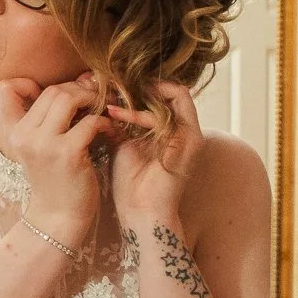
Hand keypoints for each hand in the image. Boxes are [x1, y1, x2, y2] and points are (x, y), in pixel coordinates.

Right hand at [0, 74, 107, 244]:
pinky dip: (105, 122)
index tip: (60, 94)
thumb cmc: (55, 179)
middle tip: (96, 99)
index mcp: (13, 132)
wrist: (58, 217)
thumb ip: (47, 118)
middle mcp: (24, 135)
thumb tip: (78, 80)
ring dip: (92, 100)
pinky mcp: (68, 153)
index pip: (8, 88)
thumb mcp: (39, 147)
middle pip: (52, 90)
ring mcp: (44, 143)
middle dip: (78, 90)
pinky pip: (90, 121)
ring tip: (104, 110)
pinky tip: (110, 131)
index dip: (31, 83)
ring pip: (68, 98)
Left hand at [106, 81, 204, 222]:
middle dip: (145, 84)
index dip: (144, 85)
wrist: (141, 214)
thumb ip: (124, 122)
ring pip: (175, 95)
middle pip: (177, 89)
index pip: (170, 93)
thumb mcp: (124, 144)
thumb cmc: (131, 184)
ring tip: (114, 97)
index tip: (115, 84)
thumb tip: (106, 100)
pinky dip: (137, 114)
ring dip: (141, 94)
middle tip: (116, 84)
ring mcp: (191, 136)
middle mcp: (188, 131)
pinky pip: (164, 117)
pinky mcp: (186, 144)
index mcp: (176, 130)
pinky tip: (114, 115)